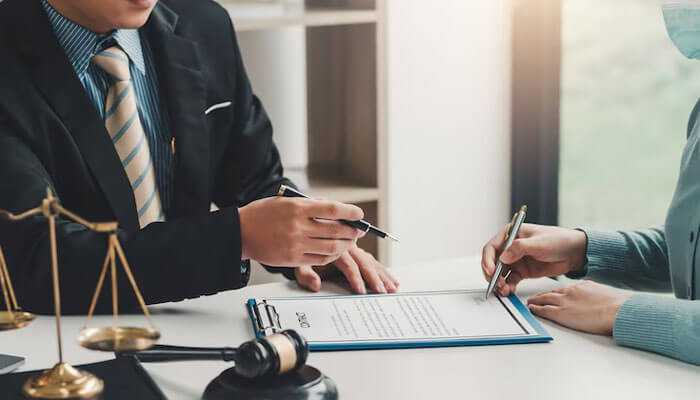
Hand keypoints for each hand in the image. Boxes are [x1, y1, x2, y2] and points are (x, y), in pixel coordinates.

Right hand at [239, 197, 363, 266]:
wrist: (239, 233)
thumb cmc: (262, 214)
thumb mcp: (284, 201)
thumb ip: (308, 205)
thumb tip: (331, 208)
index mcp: (297, 208)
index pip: (332, 209)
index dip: (350, 212)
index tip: (359, 214)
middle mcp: (298, 226)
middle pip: (336, 230)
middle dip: (352, 230)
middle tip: (359, 230)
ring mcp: (296, 244)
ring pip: (331, 247)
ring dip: (345, 245)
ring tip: (349, 241)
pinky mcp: (293, 259)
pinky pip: (320, 260)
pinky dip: (332, 256)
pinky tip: (335, 252)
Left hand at [294, 244, 398, 293]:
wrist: (304, 227)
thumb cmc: (301, 246)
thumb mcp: (298, 261)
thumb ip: (305, 273)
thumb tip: (315, 286)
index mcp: (334, 246)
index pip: (348, 264)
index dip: (354, 277)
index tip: (360, 290)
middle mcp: (346, 245)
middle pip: (363, 262)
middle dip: (374, 278)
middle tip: (381, 292)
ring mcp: (354, 248)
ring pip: (371, 260)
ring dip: (383, 274)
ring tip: (393, 288)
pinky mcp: (358, 252)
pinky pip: (372, 261)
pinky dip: (383, 271)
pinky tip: (393, 281)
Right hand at [481, 224, 587, 295]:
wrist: (574, 253)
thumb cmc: (558, 240)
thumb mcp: (538, 242)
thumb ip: (518, 248)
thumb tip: (502, 257)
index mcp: (510, 234)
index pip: (491, 247)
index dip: (488, 260)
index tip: (491, 271)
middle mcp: (510, 247)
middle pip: (493, 262)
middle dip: (493, 274)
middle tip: (497, 284)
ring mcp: (515, 260)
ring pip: (500, 273)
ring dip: (499, 282)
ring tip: (504, 290)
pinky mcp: (522, 271)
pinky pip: (510, 280)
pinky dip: (508, 286)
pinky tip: (509, 290)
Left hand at [527, 281, 630, 334]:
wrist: (617, 310)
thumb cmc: (616, 305)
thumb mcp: (603, 294)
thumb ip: (594, 294)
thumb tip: (595, 299)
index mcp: (581, 286)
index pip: (564, 288)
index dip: (555, 292)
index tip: (551, 293)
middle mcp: (570, 292)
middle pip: (551, 292)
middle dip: (542, 295)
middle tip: (535, 297)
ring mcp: (564, 302)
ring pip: (544, 299)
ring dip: (536, 300)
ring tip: (530, 302)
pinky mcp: (561, 313)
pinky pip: (544, 310)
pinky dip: (536, 309)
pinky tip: (532, 309)